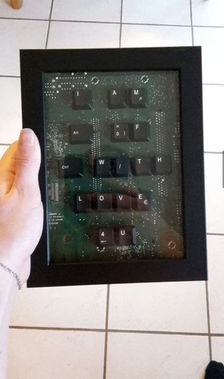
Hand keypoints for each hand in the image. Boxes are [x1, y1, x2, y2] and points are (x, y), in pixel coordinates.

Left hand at [0, 129, 42, 285]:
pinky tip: (33, 207)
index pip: (16, 148)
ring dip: (32, 184)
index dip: (33, 149)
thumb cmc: (11, 232)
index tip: (44, 157)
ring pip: (21, 181)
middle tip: (42, 180)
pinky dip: (30, 198)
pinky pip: (21, 196)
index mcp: (0, 176)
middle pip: (18, 164)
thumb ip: (27, 162)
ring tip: (37, 195)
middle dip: (33, 168)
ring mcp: (3, 198)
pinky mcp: (7, 211)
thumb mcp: (26, 192)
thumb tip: (28, 134)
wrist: (4, 263)